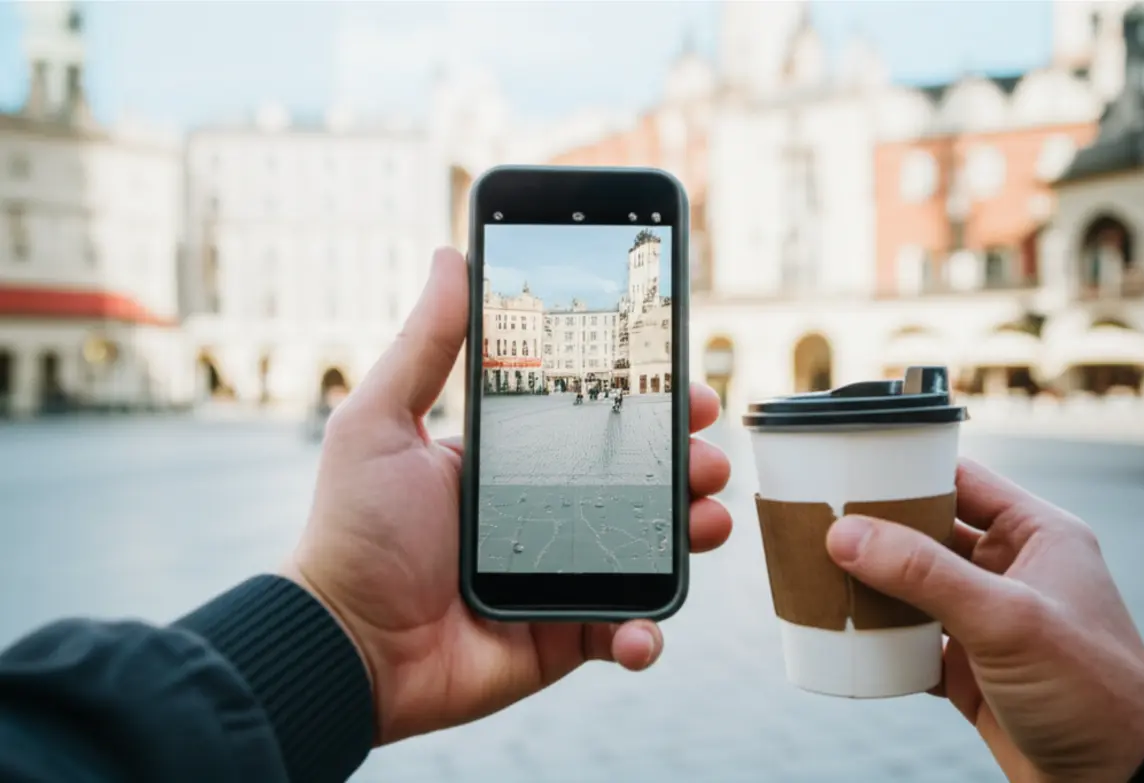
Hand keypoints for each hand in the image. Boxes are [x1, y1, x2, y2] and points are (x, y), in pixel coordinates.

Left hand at [284, 248, 732, 743]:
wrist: (342, 646)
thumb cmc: (353, 530)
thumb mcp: (381, 422)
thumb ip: (424, 344)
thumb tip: (452, 256)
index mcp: (512, 462)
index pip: (595, 421)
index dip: (646, 403)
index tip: (684, 385)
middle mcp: (545, 513)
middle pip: (640, 481)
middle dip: (687, 462)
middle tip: (705, 453)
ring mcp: (561, 574)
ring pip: (650, 549)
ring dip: (692, 533)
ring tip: (706, 520)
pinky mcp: (564, 635)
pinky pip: (625, 630)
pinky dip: (645, 633)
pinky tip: (640, 630)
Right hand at [826, 459, 1143, 782]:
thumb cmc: (1092, 694)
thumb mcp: (1006, 620)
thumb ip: (925, 574)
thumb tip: (847, 535)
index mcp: (1038, 536)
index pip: (963, 480)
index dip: (909, 471)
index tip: (852, 469)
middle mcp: (1012, 570)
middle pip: (929, 532)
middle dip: (878, 529)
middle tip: (821, 521)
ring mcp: (989, 620)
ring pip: (914, 586)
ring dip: (873, 584)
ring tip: (822, 573)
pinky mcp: (970, 667)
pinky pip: (910, 639)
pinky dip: (879, 638)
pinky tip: (847, 634)